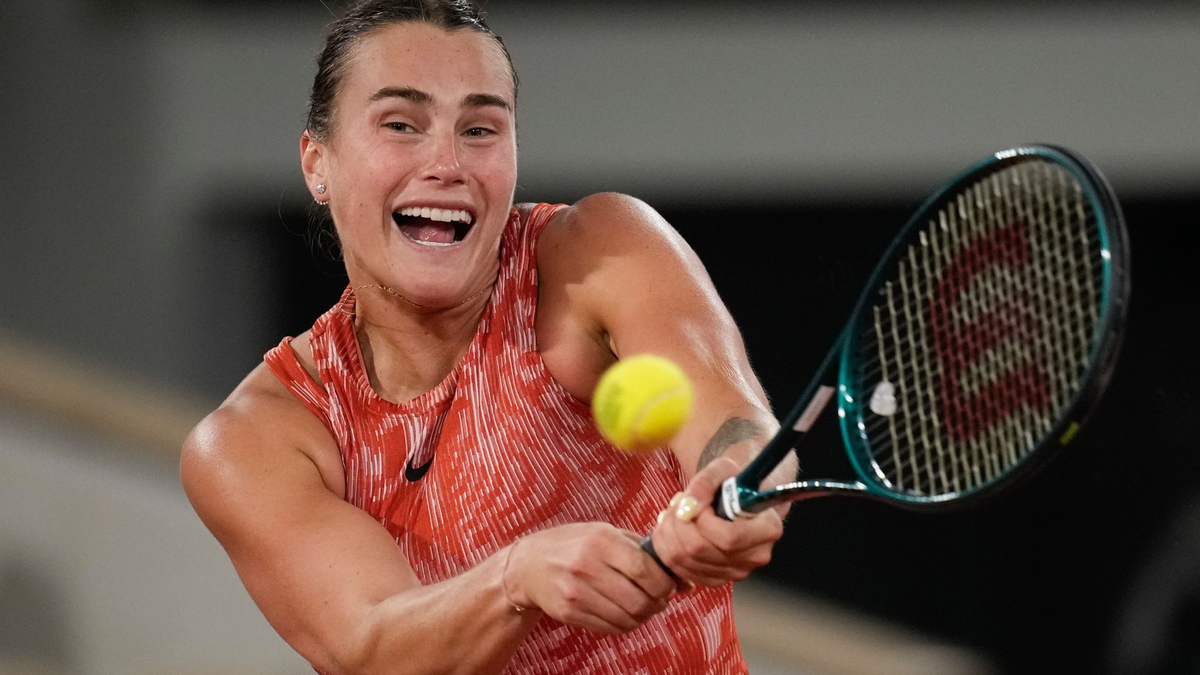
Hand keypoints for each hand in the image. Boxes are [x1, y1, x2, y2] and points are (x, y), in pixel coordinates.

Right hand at [505, 522, 676, 633]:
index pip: (647, 570)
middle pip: (641, 600)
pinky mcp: (569, 612)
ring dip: (644, 617)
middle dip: (658, 604)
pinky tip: (623, 612)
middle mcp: (587, 566)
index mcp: (601, 541)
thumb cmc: (576, 545)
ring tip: (642, 606)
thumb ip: (646, 553)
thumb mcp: (607, 534)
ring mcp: (576, 592)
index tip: (667, 584)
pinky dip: (625, 624)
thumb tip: (686, 583)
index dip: (665, 583)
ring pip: (628, 618)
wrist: (529, 564)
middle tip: (659, 599)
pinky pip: (611, 628)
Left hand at [649, 457, 783, 586]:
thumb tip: (688, 506)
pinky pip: (682, 570)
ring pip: (686, 561)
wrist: (738, 498)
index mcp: (767, 528)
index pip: (728, 538)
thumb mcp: (723, 469)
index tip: (693, 501)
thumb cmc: (734, 483)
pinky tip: (673, 530)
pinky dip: (668, 549)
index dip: (702, 521)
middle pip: (701, 551)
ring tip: (673, 514)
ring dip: (668, 535)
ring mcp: (737, 571)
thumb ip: (705, 482)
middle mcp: (755, 555)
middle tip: (677, 505)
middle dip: (678, 525)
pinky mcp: (718, 578)